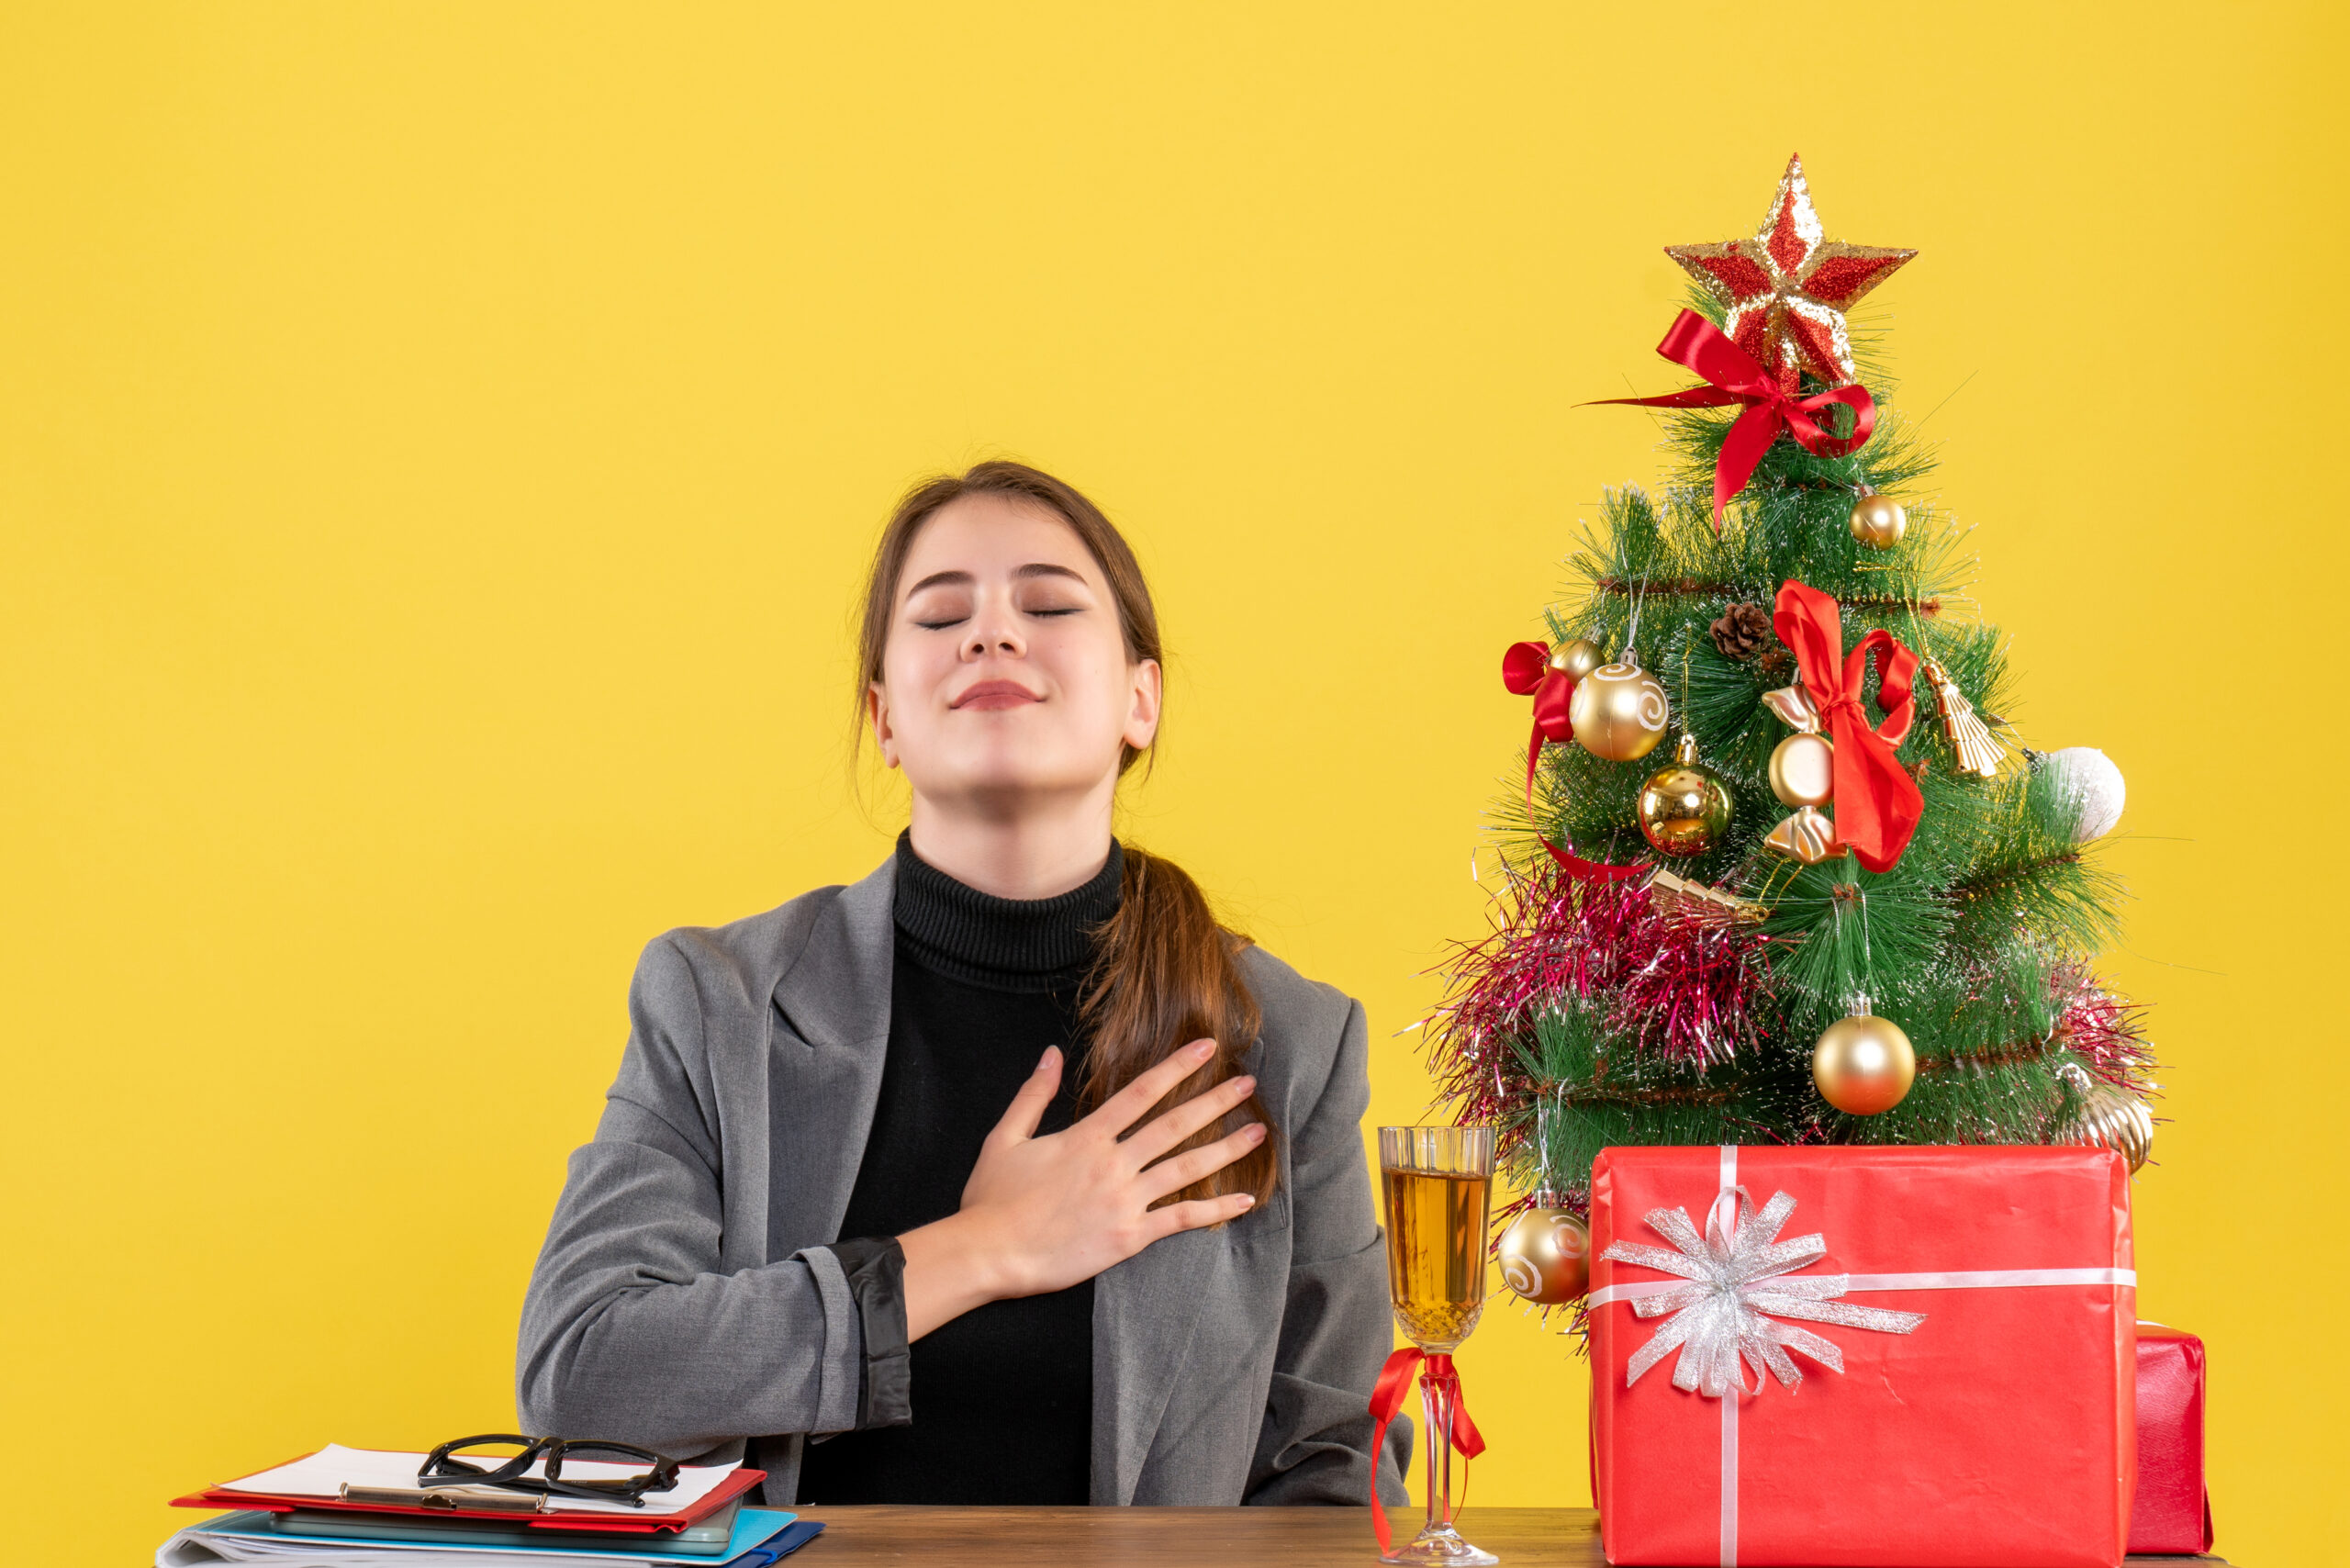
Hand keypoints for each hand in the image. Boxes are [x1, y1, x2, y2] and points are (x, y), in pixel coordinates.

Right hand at [897, 1038, 1263, 1339]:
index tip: (1207, 1048)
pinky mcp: (1128, 1237)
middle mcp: (1112, 1164)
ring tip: (1259, 1133)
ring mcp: (1124, 1201)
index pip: (1141, 1092)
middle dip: (1215, 1101)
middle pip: (1174, 1125)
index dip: (1177, 1067)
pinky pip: (1180, 1220)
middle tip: (1248, 1083)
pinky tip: (1243, 1201)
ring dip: (1225, 1149)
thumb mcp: (1004, 1136)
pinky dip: (1214, 1210)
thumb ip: (1034, 1094)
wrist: (988, 1254)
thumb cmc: (991, 1199)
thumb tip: (1051, 1054)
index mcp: (1086, 1137)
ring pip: (1185, 1169)